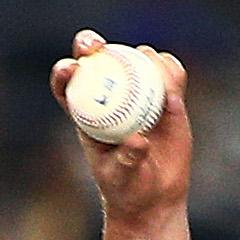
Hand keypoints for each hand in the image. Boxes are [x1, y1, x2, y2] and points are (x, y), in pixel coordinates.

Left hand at [51, 33, 191, 226]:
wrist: (155, 194)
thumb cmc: (127, 187)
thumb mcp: (122, 177)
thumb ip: (127, 159)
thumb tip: (138, 139)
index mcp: (87, 115)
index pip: (69, 86)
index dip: (65, 72)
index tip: (70, 67)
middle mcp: (112, 96)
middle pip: (99, 61)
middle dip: (93, 46)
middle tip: (96, 46)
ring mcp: (139, 92)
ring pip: (137, 60)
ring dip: (141, 58)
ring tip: (150, 72)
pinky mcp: (167, 96)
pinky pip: (170, 74)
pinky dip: (172, 73)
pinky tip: (173, 86)